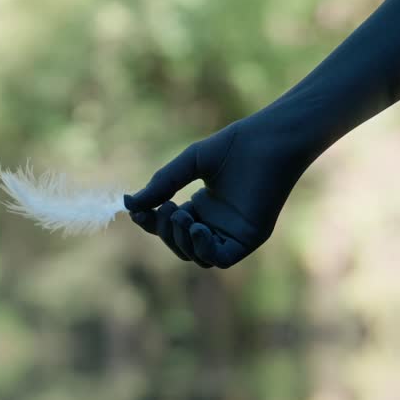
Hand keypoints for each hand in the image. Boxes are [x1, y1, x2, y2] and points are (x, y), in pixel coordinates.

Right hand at [125, 111, 312, 267]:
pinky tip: (198, 228)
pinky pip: (221, 259)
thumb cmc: (236, 145)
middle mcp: (218, 224)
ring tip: (182, 216)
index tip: (137, 213)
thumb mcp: (190, 164)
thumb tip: (130, 205)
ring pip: (198, 257)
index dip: (152, 224)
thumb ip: (163, 184)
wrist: (269, 140)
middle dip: (167, 233)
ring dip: (182, 242)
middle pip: (181, 245)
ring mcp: (233, 234)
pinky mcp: (249, 239)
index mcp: (204, 207)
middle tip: (167, 209)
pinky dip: (204, 250)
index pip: (171, 227)